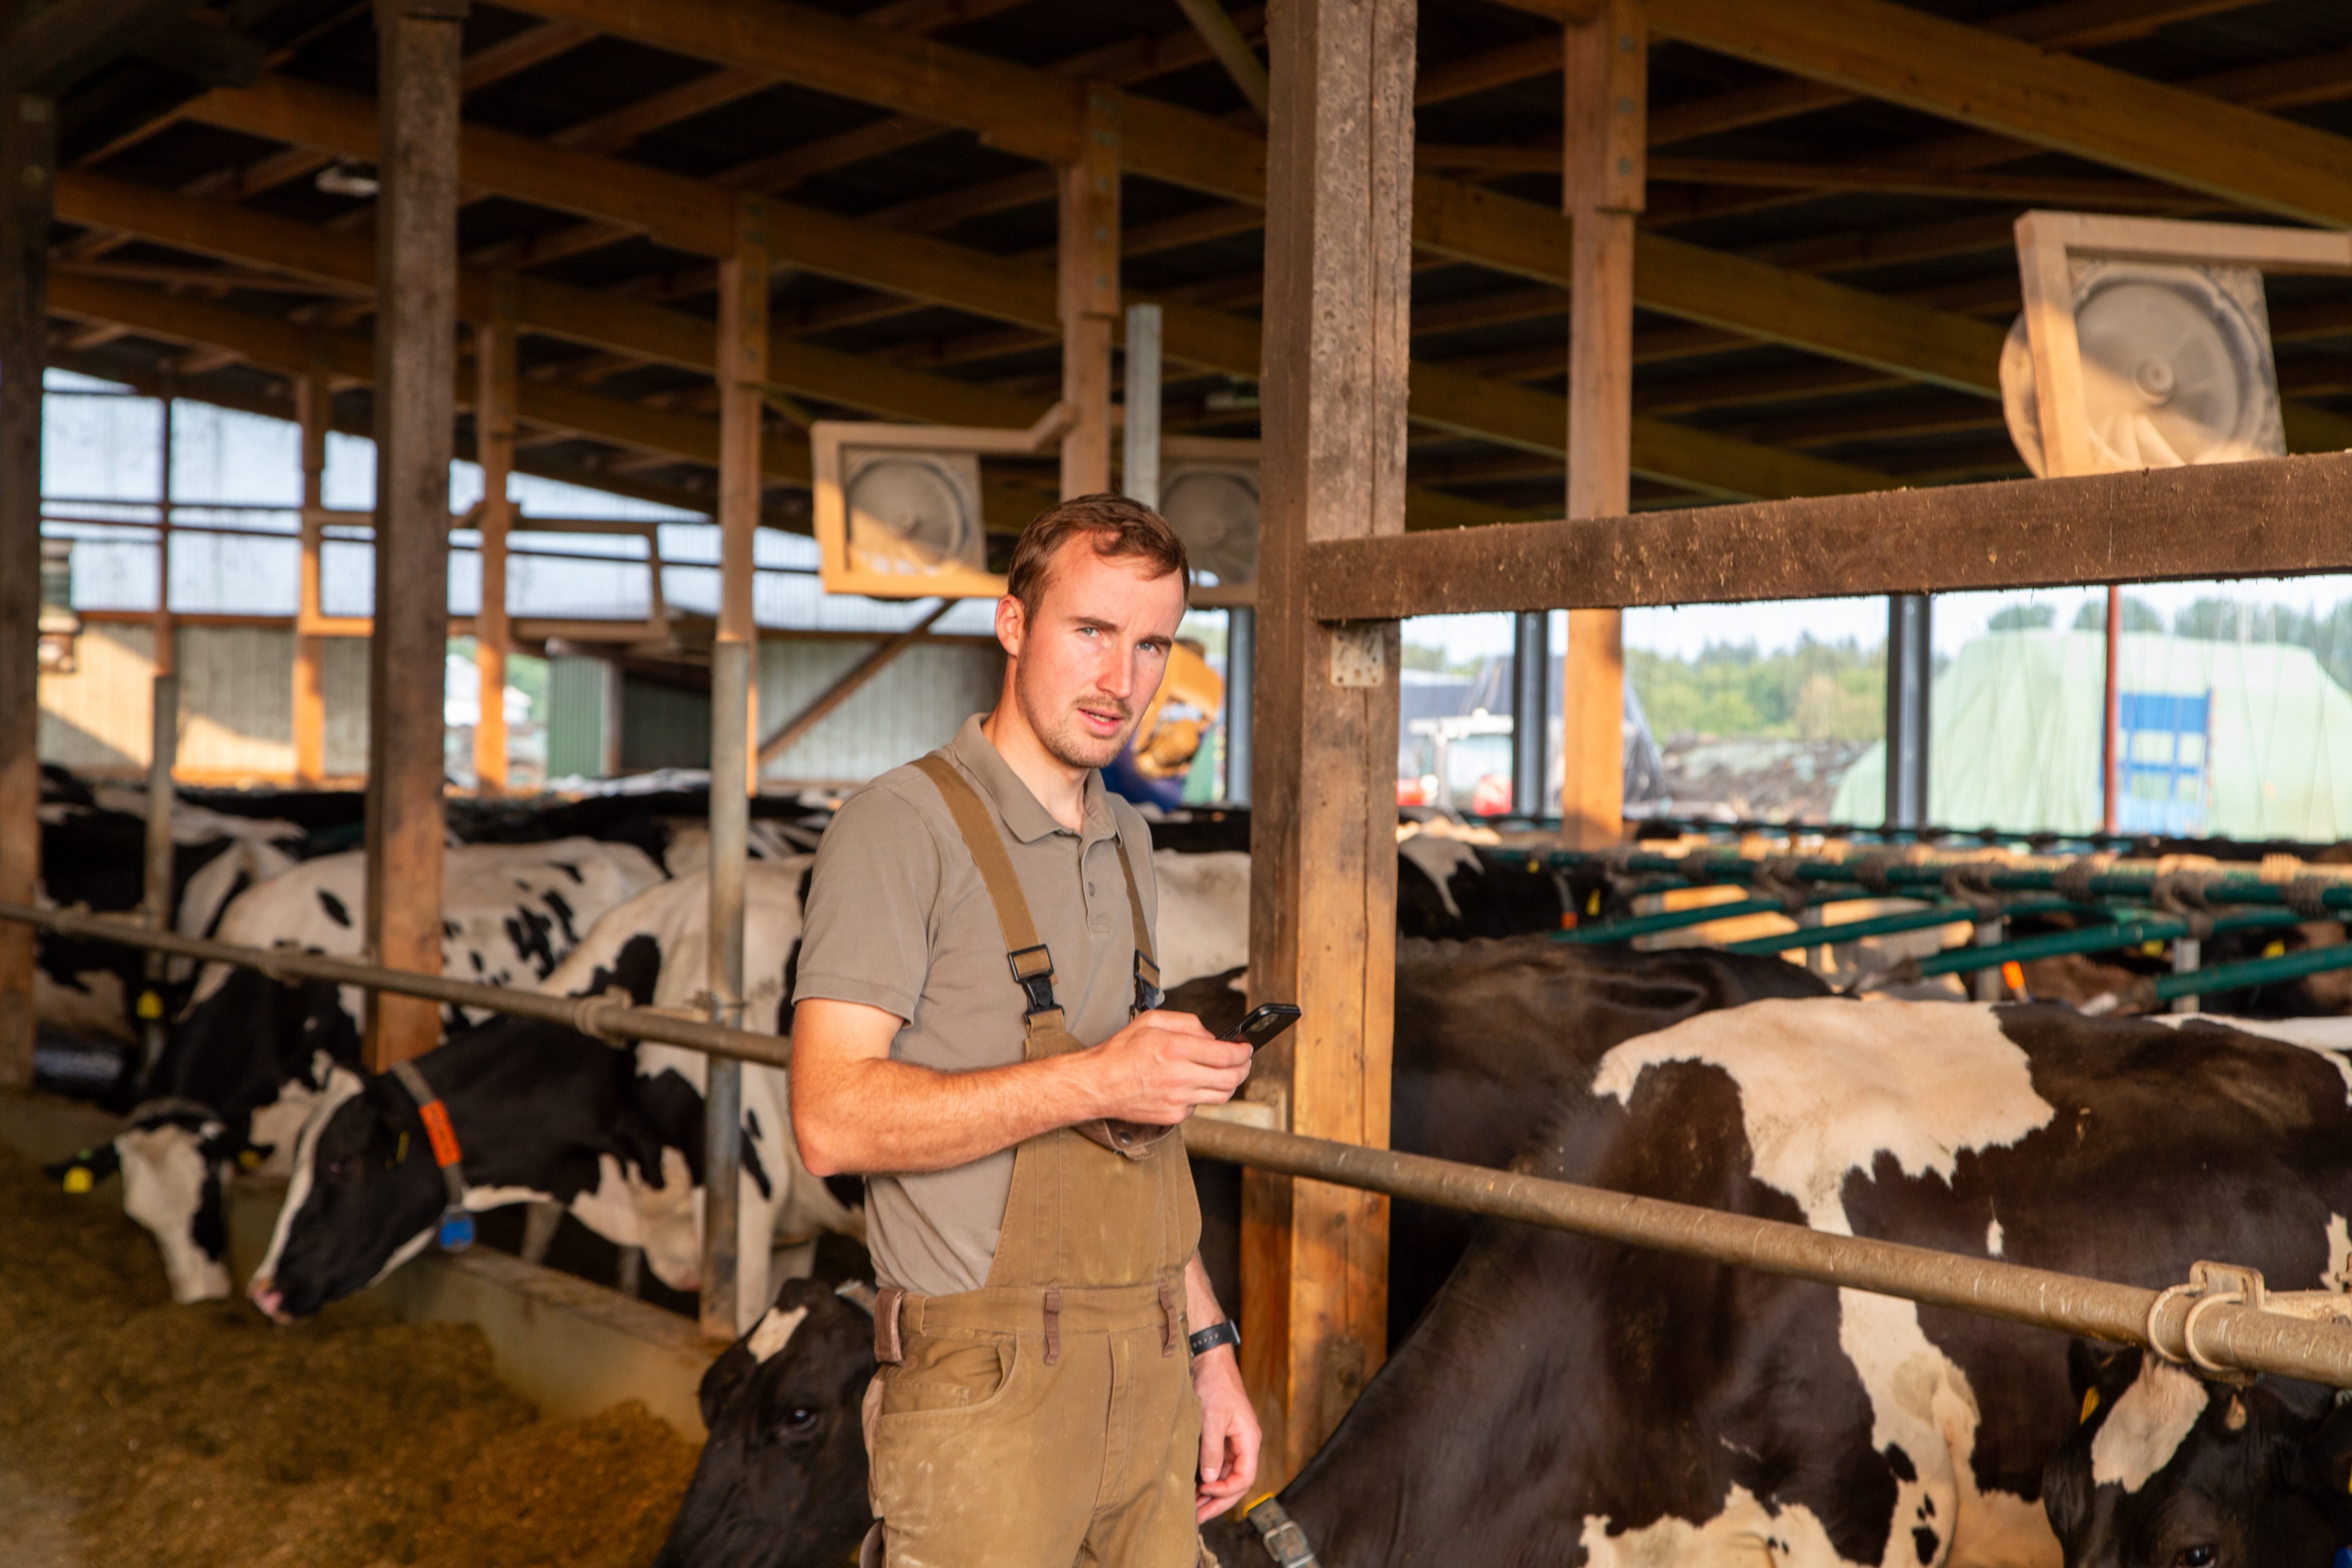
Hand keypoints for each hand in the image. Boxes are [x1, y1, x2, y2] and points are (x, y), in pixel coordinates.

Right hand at [1081, 1010, 1250, 1125]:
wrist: (1098, 1084)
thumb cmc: (1121, 1052)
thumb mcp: (1152, 1021)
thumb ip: (1187, 1023)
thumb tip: (1211, 1036)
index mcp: (1176, 1049)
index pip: (1227, 1055)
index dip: (1244, 1052)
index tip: (1246, 1048)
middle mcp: (1180, 1076)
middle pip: (1232, 1078)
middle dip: (1244, 1068)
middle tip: (1244, 1061)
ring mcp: (1178, 1100)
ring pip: (1222, 1096)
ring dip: (1230, 1083)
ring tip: (1226, 1073)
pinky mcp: (1173, 1116)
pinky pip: (1199, 1105)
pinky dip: (1202, 1094)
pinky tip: (1192, 1084)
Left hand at [1192, 1342, 1259, 1521]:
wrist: (1209, 1358)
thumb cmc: (1214, 1383)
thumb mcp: (1211, 1417)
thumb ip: (1211, 1450)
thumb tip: (1211, 1480)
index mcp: (1249, 1439)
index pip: (1245, 1478)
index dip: (1226, 1491)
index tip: (1204, 1490)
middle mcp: (1244, 1443)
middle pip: (1237, 1482)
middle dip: (1218, 1501)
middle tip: (1197, 1517)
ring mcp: (1233, 1441)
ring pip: (1227, 1475)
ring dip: (1212, 1493)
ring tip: (1193, 1508)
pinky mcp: (1221, 1436)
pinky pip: (1219, 1464)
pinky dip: (1208, 1478)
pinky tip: (1194, 1487)